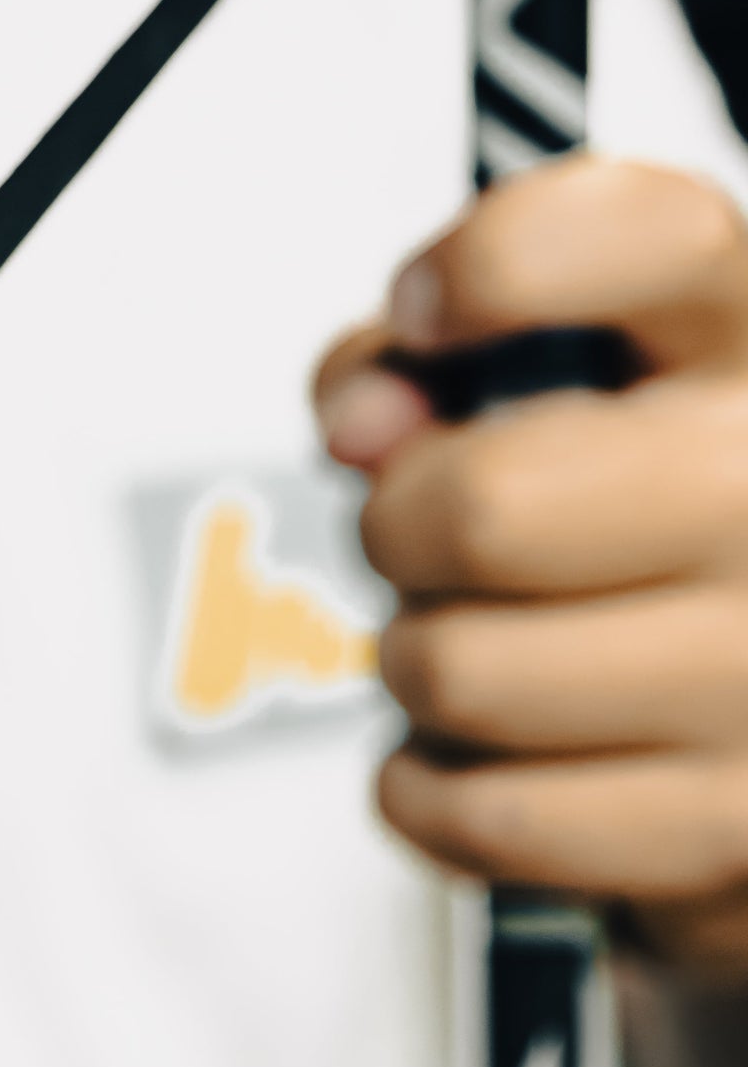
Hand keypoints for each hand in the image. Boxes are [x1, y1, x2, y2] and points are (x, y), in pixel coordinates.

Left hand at [314, 156, 747, 979]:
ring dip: (414, 659)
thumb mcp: (525, 383)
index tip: (427, 311)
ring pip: (458, 673)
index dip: (497, 264)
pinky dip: (427, 785)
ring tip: (475, 636)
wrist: (747, 696)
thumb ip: (411, 362)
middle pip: (483, 507)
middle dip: (397, 527)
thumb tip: (358, 428)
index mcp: (747, 342)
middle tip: (423, 532)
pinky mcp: (739, 832)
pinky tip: (478, 744)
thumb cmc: (607, 508)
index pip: (646, 233)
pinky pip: (484, 815)